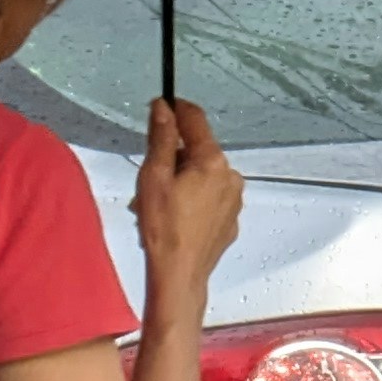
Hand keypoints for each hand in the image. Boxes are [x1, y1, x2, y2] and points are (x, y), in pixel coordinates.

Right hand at [134, 98, 242, 311]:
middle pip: (198, 151)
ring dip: (182, 183)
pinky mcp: (231, 220)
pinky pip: (211, 199)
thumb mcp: (153, 178)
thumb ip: (160, 139)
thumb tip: (163, 107)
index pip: (195, 121)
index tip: (162, 105)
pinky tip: (176, 220)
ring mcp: (234, 199)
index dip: (176, 110)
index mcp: (212, 161)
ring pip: (204, 177)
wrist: (180, 275)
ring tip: (158, 207)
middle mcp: (230, 175)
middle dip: (173, 159)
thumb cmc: (163, 229)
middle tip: (147, 182)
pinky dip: (194, 202)